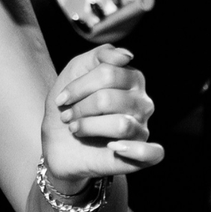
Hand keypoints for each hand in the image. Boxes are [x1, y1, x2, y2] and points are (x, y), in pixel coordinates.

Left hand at [43, 45, 164, 185]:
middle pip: (110, 99)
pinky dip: (132, 150)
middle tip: (67, 116)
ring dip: (89, 127)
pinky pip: (152, 153)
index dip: (79, 86)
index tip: (62, 98)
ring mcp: (142, 129)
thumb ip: (100, 55)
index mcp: (131, 79)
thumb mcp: (76, 70)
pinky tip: (112, 147)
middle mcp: (142, 103)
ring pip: (121, 125)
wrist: (57, 141)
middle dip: (81, 108)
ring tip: (76, 129)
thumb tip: (126, 56)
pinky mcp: (142, 156)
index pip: (108, 72)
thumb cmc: (70, 103)